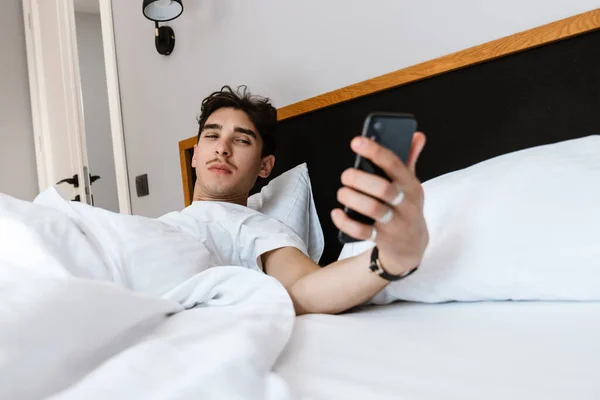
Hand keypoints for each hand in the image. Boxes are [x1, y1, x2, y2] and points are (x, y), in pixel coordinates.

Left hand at [331, 133, 428, 274]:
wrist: (413, 246)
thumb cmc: (406, 207)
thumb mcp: (411, 185)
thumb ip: (409, 160)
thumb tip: (417, 135)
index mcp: (411, 185)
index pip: (394, 164)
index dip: (375, 151)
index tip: (356, 142)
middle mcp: (406, 204)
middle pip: (383, 189)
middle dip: (360, 179)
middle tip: (346, 175)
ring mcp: (395, 223)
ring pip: (372, 209)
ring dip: (352, 198)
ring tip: (342, 192)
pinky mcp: (383, 239)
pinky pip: (363, 232)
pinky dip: (346, 222)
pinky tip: (336, 213)